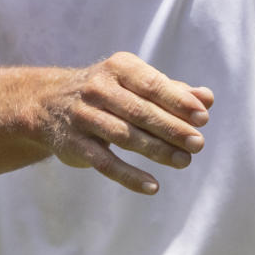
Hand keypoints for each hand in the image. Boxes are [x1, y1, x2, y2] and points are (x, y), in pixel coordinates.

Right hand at [26, 52, 212, 195]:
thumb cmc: (107, 92)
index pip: (152, 84)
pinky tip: (152, 186)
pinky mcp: (74, 144)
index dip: (178, 101)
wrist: (47, 103)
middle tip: (198, 144)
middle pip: (140, 111)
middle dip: (172, 128)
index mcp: (118, 68)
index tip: (203, 118)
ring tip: (185, 161)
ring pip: (124, 136)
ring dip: (157, 150)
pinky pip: (104, 162)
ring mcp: (84, 117)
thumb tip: (207, 99)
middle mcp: (98, 88)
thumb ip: (171, 91)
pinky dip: (129, 175)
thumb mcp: (134, 82)